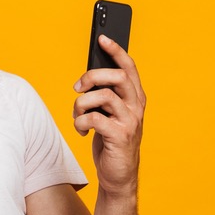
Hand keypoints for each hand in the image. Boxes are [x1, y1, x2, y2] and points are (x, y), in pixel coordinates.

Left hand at [72, 35, 145, 195]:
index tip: (102, 38)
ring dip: (82, 103)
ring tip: (78, 115)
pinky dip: (81, 122)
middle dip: (92, 76)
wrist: (118, 175)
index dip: (116, 50)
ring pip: (103, 96)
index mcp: (135, 97)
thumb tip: (87, 79)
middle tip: (78, 88)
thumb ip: (104, 96)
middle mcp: (136, 107)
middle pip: (117, 76)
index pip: (129, 67)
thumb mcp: (109, 114)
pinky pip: (95, 119)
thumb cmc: (110, 140)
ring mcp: (130, 122)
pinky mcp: (120, 136)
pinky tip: (82, 130)